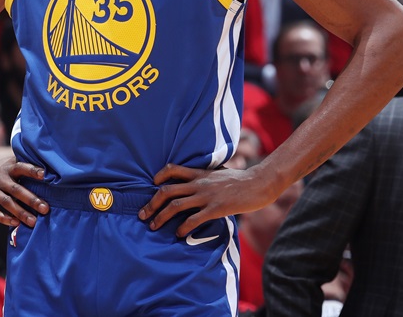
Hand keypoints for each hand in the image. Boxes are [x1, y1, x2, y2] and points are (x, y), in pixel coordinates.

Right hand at [0, 153, 48, 226]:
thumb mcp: (7, 163)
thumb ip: (23, 168)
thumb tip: (48, 172)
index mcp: (8, 168)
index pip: (21, 167)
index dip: (32, 170)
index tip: (44, 174)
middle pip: (17, 189)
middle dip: (31, 200)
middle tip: (46, 208)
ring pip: (7, 202)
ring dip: (20, 212)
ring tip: (33, 221)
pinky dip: (3, 217)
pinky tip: (14, 223)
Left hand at [139, 164, 275, 236]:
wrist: (259, 183)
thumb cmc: (241, 180)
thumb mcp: (220, 173)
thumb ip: (207, 178)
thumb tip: (198, 184)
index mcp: (200, 173)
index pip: (173, 169)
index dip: (159, 176)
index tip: (152, 186)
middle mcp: (199, 183)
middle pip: (167, 191)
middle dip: (151, 204)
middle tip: (143, 215)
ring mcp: (207, 196)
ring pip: (175, 205)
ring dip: (161, 217)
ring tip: (154, 227)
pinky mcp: (216, 209)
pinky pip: (194, 219)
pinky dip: (183, 227)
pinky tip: (179, 234)